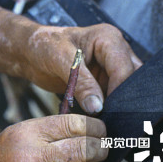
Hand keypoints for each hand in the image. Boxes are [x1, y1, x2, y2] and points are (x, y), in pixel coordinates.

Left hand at [0, 0, 140, 113]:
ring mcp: (111, 67)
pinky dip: (111, 108)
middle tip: (118, 120)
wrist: (29, 52)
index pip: (124, 68)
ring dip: (120, 105)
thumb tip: (98, 108)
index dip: (121, 91)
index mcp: (108, 38)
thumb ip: (81, 83)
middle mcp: (115, 51)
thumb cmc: (43, 46)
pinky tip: (105, 121)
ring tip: (112, 123)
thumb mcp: (61, 61)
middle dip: (126, 99)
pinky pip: (115, 97)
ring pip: (127, 90)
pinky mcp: (104, 81)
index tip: (111, 112)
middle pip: (133, 79)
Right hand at [0, 114, 106, 161]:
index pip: (74, 123)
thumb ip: (43, 134)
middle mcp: (34, 155)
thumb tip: (83, 131)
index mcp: (25, 133)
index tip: (101, 130)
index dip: (94, 127)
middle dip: (100, 149)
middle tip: (102, 149)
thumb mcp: (11, 139)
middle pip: (86, 148)